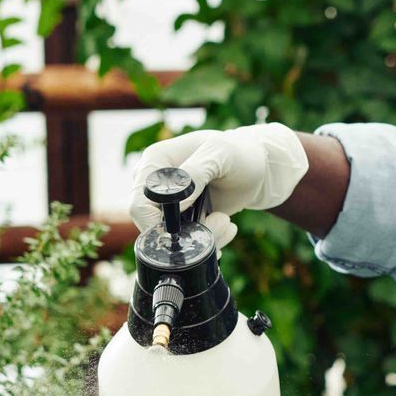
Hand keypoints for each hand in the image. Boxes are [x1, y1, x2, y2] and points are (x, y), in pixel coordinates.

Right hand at [127, 123, 309, 248]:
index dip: (158, 221)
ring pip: (172, 240)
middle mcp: (155, 185)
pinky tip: (228, 228)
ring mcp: (168, 205)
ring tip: (227, 223)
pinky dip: (209, 242)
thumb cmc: (238, 153)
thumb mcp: (220, 153)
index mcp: (155, 161)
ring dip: (205, 237)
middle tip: (222, 221)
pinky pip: (188, 242)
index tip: (190, 223)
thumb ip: (195, 173)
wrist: (256, 169)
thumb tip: (174, 202)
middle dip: (188, 232)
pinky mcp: (183, 221)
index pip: (139, 201)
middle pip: (153, 226)